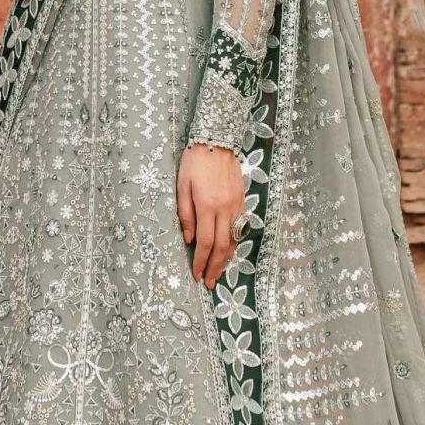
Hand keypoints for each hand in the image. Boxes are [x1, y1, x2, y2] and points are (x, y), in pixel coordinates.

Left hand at [177, 143, 245, 288]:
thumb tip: (190, 239)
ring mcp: (236, 206)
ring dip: (226, 259)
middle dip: (216, 267)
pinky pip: (239, 229)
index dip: (201, 262)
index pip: (205, 243)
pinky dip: (233, 244)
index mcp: (207, 206)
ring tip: (218, 272)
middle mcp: (225, 209)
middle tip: (210, 283)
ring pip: (234, 240)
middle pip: (222, 247)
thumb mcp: (182, 186)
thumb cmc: (194, 162)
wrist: (217, 141)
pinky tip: (227, 251)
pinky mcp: (242, 201)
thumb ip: (185, 214)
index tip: (197, 275)